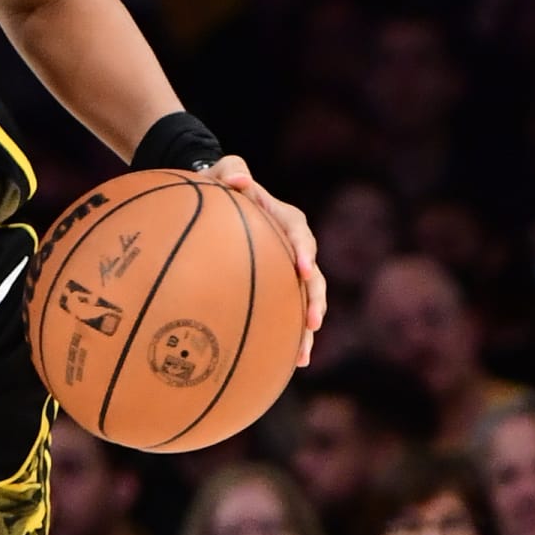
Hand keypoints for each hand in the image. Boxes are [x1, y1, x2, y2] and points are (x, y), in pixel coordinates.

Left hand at [207, 154, 325, 367]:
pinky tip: (289, 364)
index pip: (298, 233)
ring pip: (305, 301)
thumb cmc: (219, 183)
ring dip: (307, 328)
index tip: (303, 270)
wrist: (218, 198)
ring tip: (303, 355)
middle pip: (312, 276)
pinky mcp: (276, 286)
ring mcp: (286, 269)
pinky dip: (290, 335)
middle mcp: (292, 246)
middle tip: (313, 322)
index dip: (304, 251)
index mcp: (284, 218)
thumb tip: (238, 178)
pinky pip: (286, 312)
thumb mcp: (223, 170)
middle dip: (315, 300)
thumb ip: (231, 170)